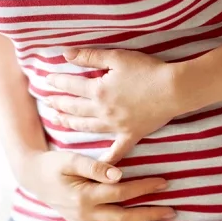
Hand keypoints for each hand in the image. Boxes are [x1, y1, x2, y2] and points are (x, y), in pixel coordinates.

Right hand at [17, 150, 174, 220]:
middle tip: (172, 211)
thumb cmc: (53, 164)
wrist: (33, 175)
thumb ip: (95, 166)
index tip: (164, 183)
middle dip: (149, 214)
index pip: (121, 193)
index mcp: (84, 196)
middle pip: (122, 218)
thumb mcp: (70, 159)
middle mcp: (84, 214)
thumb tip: (119, 174)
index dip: (144, 188)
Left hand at [45, 48, 184, 164]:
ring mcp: (115, 125)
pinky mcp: (130, 134)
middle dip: (59, 103)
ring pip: (87, 127)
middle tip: (48, 102)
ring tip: (59, 121)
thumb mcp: (117, 57)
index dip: (57, 82)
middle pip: (74, 108)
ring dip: (71, 124)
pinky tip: (97, 166)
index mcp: (98, 91)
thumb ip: (90, 56)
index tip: (47, 80)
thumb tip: (65, 54)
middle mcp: (102, 111)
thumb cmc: (147, 70)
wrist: (174, 89)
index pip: (70, 86)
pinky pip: (116, 151)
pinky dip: (106, 159)